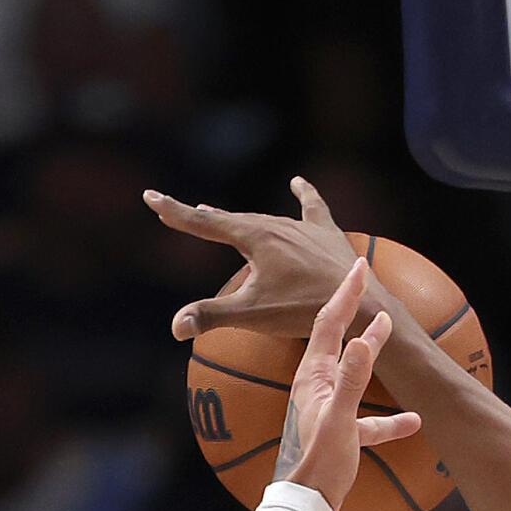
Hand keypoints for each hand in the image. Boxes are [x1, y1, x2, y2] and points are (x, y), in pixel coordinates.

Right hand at [154, 171, 375, 345]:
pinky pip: (311, 208)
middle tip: (177, 212)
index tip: (150, 198)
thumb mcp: (252, 314)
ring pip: (262, 218)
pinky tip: (298, 183)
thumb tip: (174, 327)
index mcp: (252, 236)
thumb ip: (211, 315)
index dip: (175, 212)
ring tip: (218, 212)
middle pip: (230, 219)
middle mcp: (274, 224)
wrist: (359, 303)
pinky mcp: (325, 234)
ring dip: (238, 217)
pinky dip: (303, 195)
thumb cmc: (304, 310)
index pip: (203, 222)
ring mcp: (301, 227)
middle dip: (202, 217)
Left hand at [275, 260, 422, 510]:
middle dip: (355, 310)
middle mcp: (318, 385)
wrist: (310, 504)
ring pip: (356, 373)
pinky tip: (414, 421)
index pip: (328, 321)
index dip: (345, 293)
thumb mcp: (340, 418)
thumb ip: (353, 379)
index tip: (358, 265)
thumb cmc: (321, 462)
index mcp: (313, 375)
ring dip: (373, 353)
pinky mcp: (343, 432)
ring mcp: (330, 408)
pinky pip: (370, 419)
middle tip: (368, 283)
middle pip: (339, 338)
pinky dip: (390, 418)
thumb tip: (365, 339)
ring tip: (389, 332)